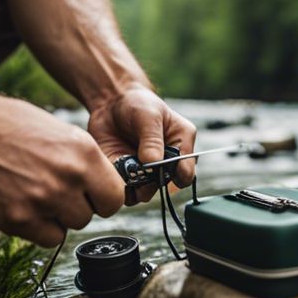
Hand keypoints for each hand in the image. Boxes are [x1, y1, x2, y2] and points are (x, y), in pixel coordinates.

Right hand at [0, 95, 123, 246]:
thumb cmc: (18, 127)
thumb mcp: (67, 134)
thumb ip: (89, 164)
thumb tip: (106, 189)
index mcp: (85, 155)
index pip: (116, 198)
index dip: (104, 197)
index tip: (93, 193)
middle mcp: (68, 179)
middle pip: (92, 215)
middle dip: (80, 206)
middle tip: (59, 189)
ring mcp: (43, 202)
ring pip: (70, 227)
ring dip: (60, 216)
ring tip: (40, 192)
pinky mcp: (18, 220)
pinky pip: (48, 239)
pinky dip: (41, 227)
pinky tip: (27, 204)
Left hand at [87, 87, 196, 205]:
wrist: (111, 104)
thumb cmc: (137, 104)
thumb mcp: (148, 116)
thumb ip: (152, 140)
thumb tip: (153, 165)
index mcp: (181, 145)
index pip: (186, 172)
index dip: (175, 176)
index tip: (158, 168)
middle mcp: (167, 162)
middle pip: (166, 185)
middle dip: (152, 183)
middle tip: (138, 171)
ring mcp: (147, 171)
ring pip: (146, 193)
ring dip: (135, 188)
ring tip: (125, 173)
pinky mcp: (128, 176)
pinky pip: (127, 192)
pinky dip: (121, 189)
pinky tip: (115, 177)